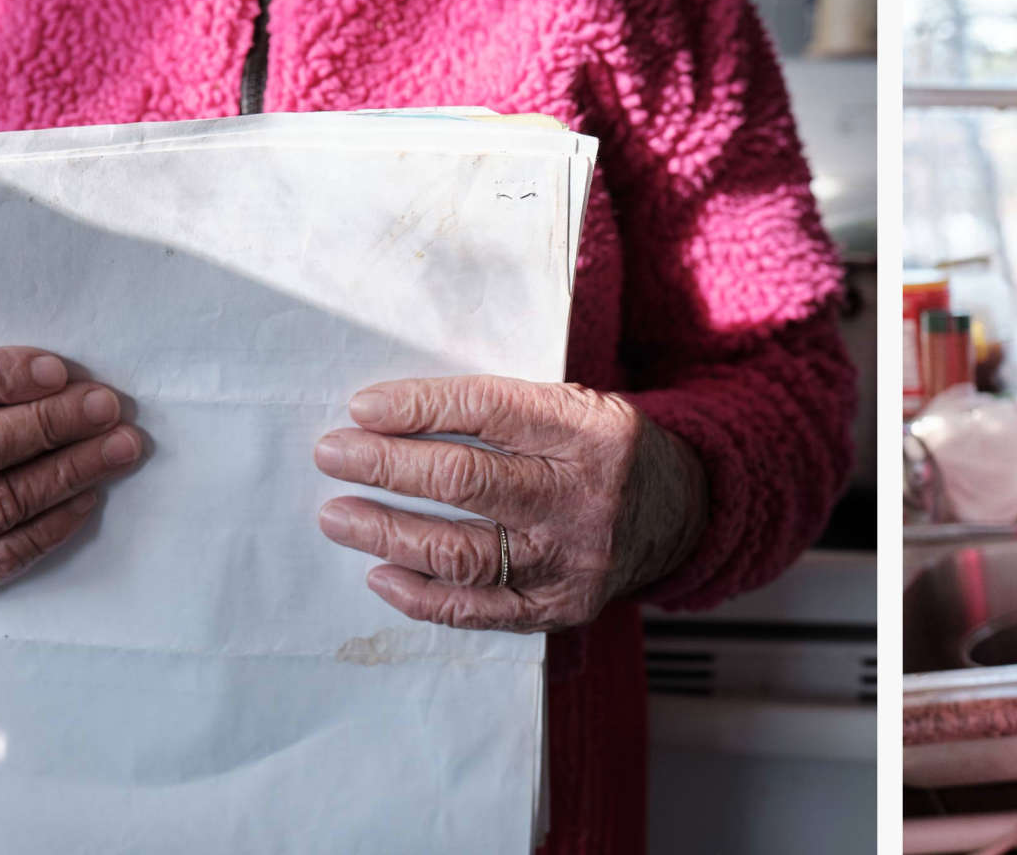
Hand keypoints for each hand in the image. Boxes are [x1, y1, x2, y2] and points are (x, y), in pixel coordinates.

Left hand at [312, 374, 707, 633]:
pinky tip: (381, 574)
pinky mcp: (561, 606)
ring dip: (387, 533)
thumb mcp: (576, 407)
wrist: (683, 513)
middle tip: (333, 455)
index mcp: (589, 430)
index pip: (489, 408)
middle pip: (467, 480)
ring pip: (462, 552)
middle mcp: (582, 496)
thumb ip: (504, 410)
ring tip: (338, 516)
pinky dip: (420, 595)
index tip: (362, 408)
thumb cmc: (606, 451)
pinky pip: (478, 609)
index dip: (419, 406)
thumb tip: (394, 416)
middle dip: (386, 465)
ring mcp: (572, 558)